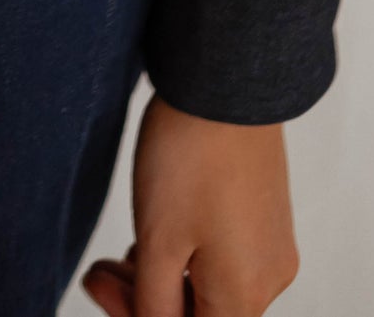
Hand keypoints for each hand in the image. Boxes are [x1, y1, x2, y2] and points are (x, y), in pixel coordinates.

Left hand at [81, 93, 298, 315]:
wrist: (227, 81)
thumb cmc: (190, 158)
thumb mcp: (157, 243)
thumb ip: (153, 305)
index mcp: (244, 296)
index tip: (100, 284)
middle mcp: (269, 278)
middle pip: (201, 313)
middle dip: (144, 298)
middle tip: (100, 272)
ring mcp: (272, 244)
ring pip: (210, 284)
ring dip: (163, 275)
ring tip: (124, 249)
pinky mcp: (268, 214)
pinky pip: (225, 255)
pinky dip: (188, 254)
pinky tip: (159, 229)